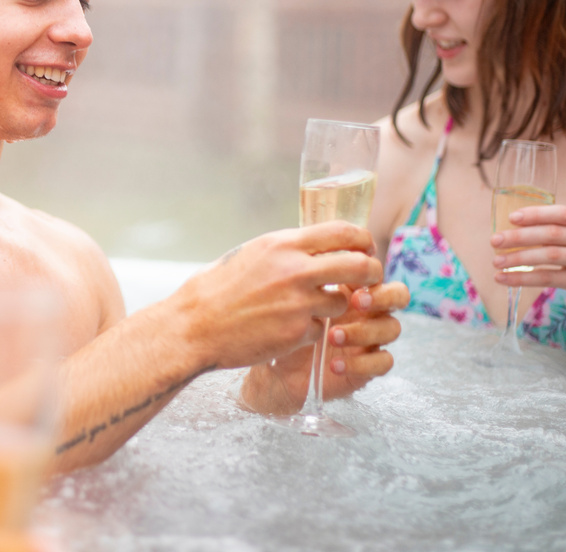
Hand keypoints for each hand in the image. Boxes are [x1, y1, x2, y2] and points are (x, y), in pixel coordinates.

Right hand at [177, 221, 381, 371]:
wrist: (194, 326)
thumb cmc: (216, 289)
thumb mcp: (251, 254)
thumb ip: (285, 250)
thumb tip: (313, 246)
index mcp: (283, 244)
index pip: (342, 232)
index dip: (362, 240)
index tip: (365, 248)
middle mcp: (295, 270)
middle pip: (359, 265)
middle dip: (371, 272)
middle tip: (368, 280)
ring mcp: (299, 303)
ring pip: (342, 302)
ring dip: (334, 308)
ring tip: (310, 310)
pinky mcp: (298, 332)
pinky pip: (321, 329)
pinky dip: (310, 331)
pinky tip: (286, 330)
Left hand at [240, 281, 408, 414]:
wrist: (276, 366)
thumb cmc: (284, 324)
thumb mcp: (290, 295)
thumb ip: (305, 273)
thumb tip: (309, 248)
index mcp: (351, 287)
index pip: (375, 270)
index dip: (370, 268)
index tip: (346, 270)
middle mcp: (367, 310)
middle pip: (398, 295)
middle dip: (381, 296)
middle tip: (355, 301)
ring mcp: (371, 337)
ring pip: (392, 328)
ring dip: (364, 331)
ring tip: (332, 336)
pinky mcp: (369, 365)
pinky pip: (383, 362)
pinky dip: (360, 364)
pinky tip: (334, 364)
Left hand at [491, 205, 565, 327]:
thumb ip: (556, 232)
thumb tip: (510, 229)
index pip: (562, 213)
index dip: (536, 214)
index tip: (511, 218)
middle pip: (551, 234)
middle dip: (519, 237)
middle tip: (494, 241)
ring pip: (548, 255)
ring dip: (517, 258)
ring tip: (496, 262)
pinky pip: (547, 277)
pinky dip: (522, 277)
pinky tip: (503, 278)